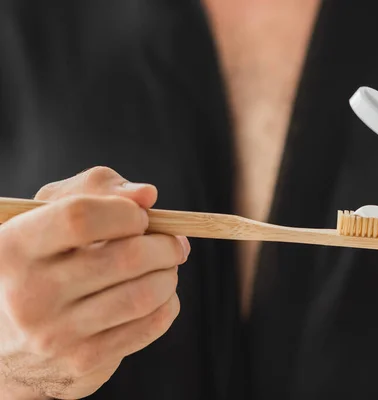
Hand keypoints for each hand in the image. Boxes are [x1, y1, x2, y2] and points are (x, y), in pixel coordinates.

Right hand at [0, 167, 190, 398]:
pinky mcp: (83, 361)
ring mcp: (56, 334)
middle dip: (165, 245)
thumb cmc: (41, 260)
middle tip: (173, 242)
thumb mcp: (50, 215)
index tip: (140, 216)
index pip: (80, 217)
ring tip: (166, 267)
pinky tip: (157, 295)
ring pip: (145, 294)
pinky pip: (151, 325)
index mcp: (14, 247)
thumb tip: (147, 195)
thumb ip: (96, 190)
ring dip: (169, 274)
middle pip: (127, 258)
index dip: (125, 211)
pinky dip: (167, 303)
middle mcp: (30, 294)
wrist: (8, 339)